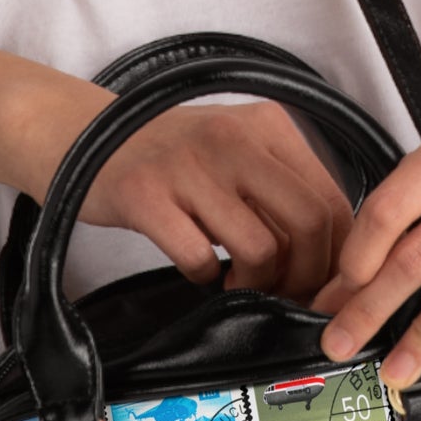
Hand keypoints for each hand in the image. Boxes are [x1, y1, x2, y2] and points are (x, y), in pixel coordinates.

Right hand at [82, 100, 354, 302]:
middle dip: (305, 278)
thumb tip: (334, 257)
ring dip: (255, 284)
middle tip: (284, 295)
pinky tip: (201, 270)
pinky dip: (206, 279)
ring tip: (236, 282)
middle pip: (308, 225)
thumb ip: (284, 191)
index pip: (332, 201)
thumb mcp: (239, 154)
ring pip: (261, 249)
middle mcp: (233, 137)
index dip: (337, 260)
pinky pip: (201, 260)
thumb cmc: (171, 158)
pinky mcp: (146, 195)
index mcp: (268, 125)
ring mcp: (188, 165)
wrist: (83, 136)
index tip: (323, 289)